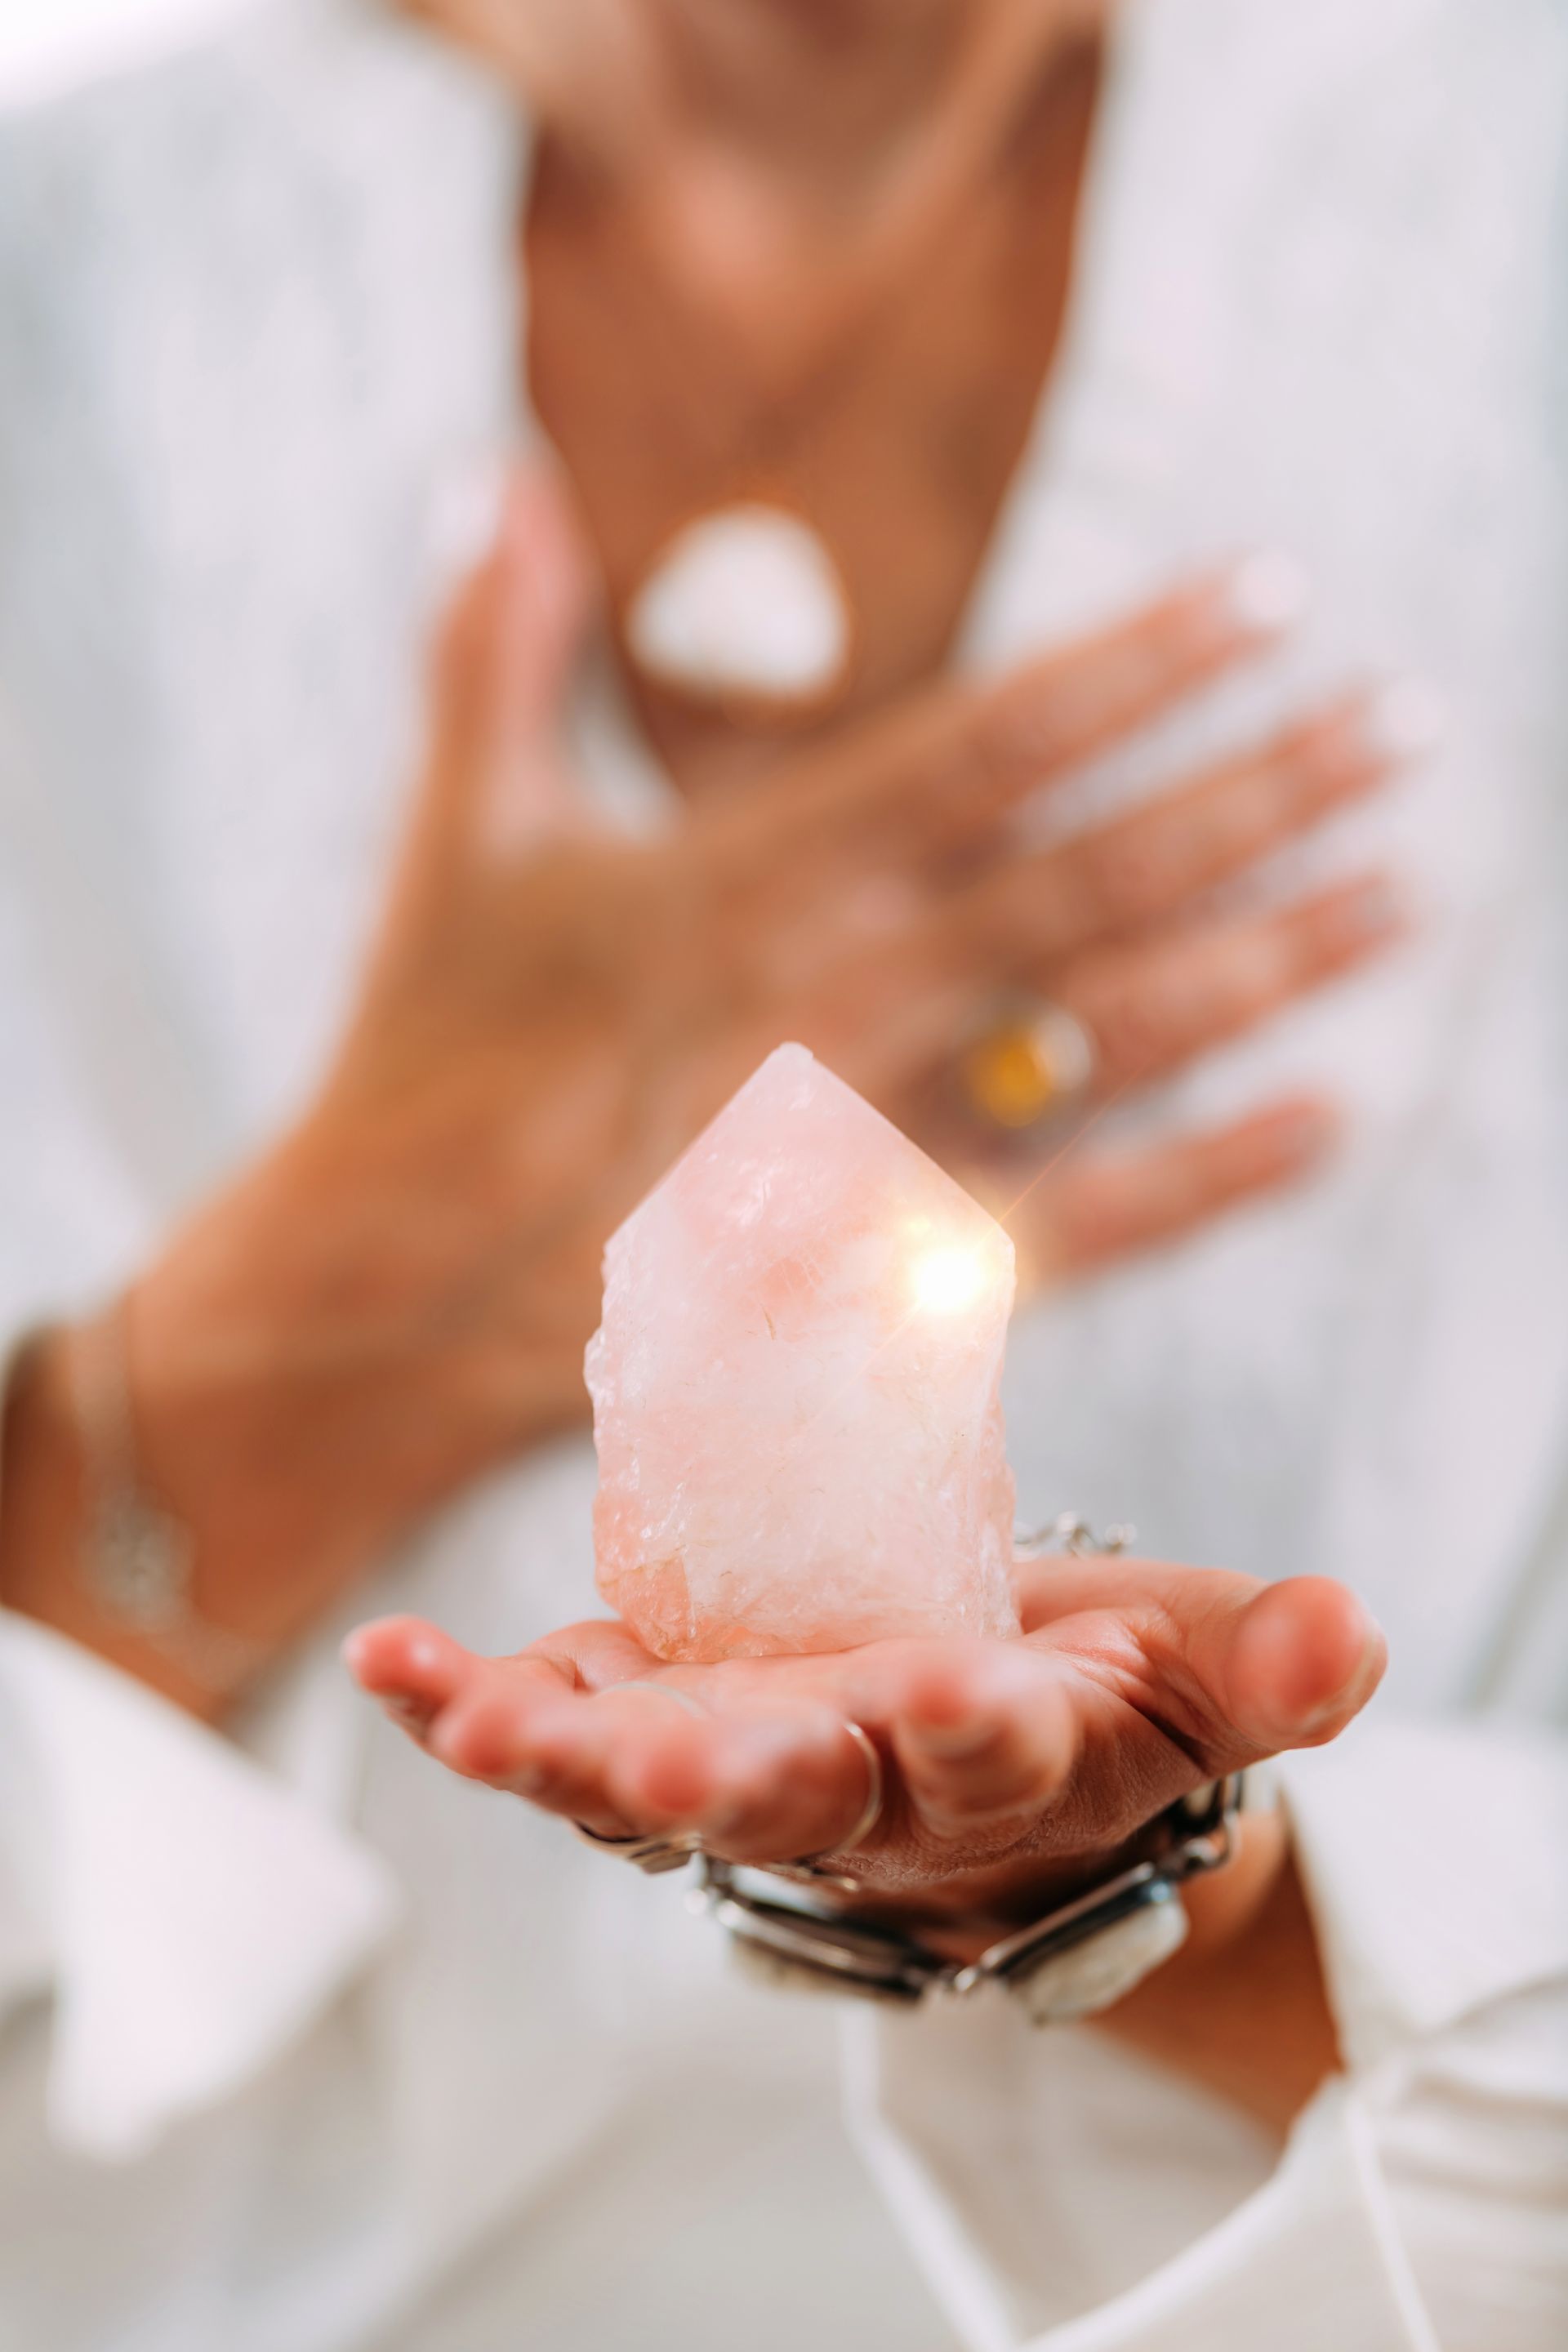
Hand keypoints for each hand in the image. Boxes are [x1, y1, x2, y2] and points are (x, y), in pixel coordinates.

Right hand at [105, 473, 1412, 1674]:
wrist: (387, 1293)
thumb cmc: (426, 1060)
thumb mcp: (466, 837)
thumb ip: (499, 651)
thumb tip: (492, 480)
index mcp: (758, 869)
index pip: (994, 734)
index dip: (1145, 660)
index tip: (1275, 597)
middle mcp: (848, 986)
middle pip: (1100, 867)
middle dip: (1265, 790)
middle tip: (1403, 728)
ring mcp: (883, 1129)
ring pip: (1117, 1028)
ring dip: (1275, 956)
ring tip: (1400, 893)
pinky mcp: (890, 1264)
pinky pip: (1089, 1217)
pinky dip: (1216, 1175)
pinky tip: (1327, 1122)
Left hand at [345, 1553, 1384, 1934]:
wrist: (978, 1735)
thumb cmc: (1094, 1691)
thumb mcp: (1201, 1669)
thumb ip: (1272, 1663)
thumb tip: (1352, 1636)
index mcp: (995, 1758)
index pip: (991, 1756)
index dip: (980, 1729)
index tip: (969, 1689)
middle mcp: (852, 1780)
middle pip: (793, 1793)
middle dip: (738, 1780)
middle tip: (678, 1765)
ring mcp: (733, 1757)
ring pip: (641, 1780)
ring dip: (560, 1758)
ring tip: (476, 1723)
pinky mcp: (645, 1712)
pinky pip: (546, 1715)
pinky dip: (462, 1698)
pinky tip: (391, 1662)